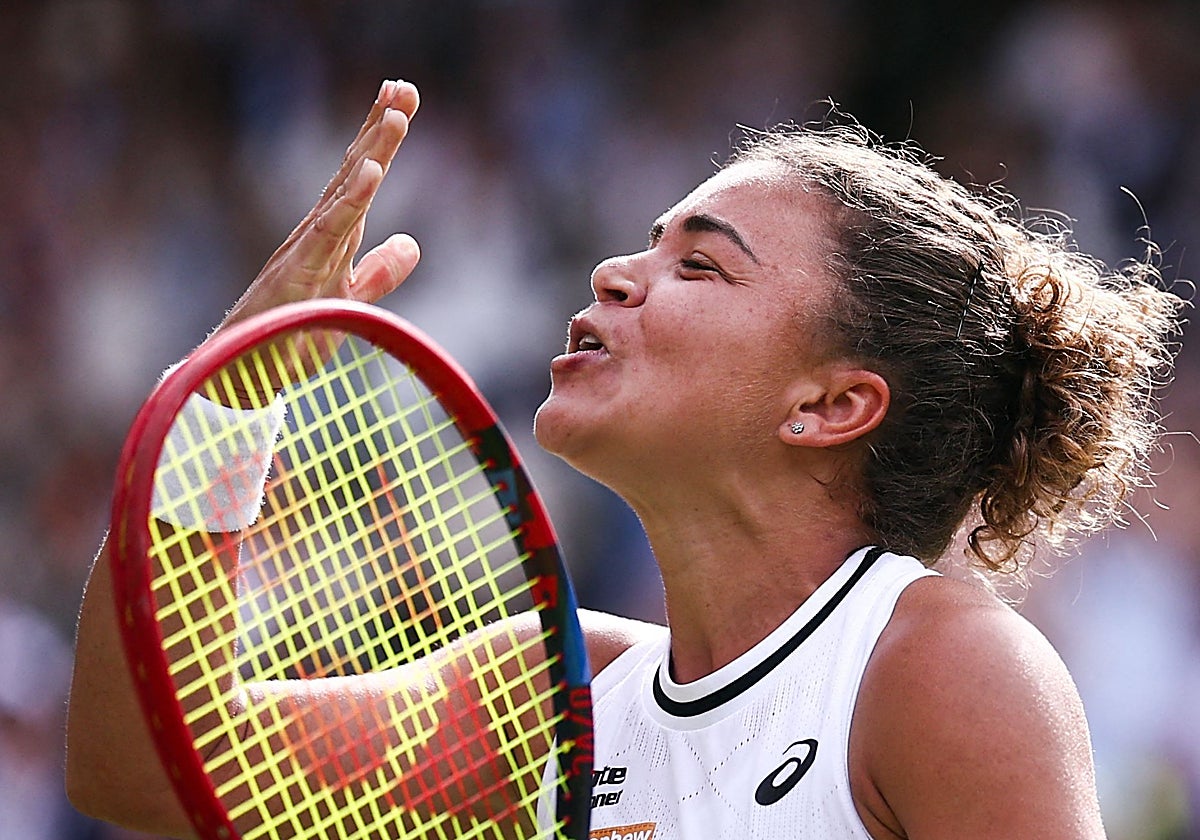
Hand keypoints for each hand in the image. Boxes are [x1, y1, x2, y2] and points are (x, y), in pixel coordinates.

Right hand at [219, 79, 421, 332]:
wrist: (247, 372)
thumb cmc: (291, 336)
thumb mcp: (350, 300)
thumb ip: (380, 272)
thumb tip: (412, 245)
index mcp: (335, 235)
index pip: (362, 178)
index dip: (381, 141)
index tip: (402, 100)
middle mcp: (319, 232)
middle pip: (354, 170)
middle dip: (379, 128)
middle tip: (404, 87)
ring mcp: (308, 247)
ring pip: (344, 190)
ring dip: (371, 150)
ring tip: (396, 113)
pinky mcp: (300, 270)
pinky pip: (330, 228)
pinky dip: (351, 198)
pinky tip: (370, 170)